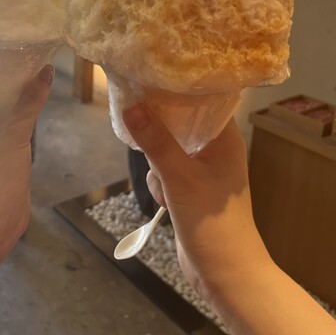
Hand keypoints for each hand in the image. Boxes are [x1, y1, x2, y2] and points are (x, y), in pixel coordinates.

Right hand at [122, 107, 270, 304]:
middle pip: (180, 123)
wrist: (225, 273)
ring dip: (159, 166)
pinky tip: (166, 201)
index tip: (150, 82)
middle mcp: (216, 149)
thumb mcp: (180, 178)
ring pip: (168, 149)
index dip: (177, 91)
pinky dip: (161, 183)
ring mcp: (203, 170)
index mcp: (225, 138)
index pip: (203, 100)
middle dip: (160, 134)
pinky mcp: (191, 188)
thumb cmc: (212, 222)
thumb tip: (131, 106)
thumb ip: (156, 142)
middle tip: (143, 133)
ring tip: (167, 188)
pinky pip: (167, 170)